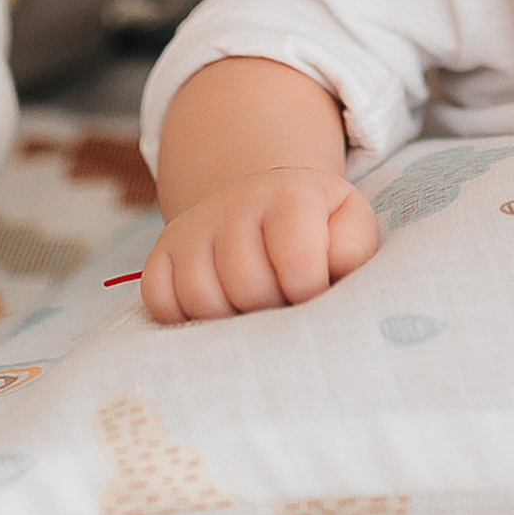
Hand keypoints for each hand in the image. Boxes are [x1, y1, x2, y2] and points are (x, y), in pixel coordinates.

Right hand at [141, 167, 379, 323]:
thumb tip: (328, 276)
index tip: (315, 294)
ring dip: (230, 320)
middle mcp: (234, 203)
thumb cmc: (317, 227)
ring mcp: (193, 227)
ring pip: (201, 297)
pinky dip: (184, 318)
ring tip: (253, 308)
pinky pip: (160, 301)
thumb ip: (353, 250)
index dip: (310, 293)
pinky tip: (216, 308)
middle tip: (283, 304)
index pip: (298, 262)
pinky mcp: (162, 252)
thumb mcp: (350, 226)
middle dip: (271, 310)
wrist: (265, 203)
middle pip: (247, 286)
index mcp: (290, 194)